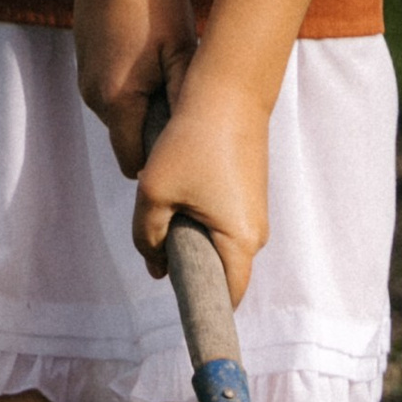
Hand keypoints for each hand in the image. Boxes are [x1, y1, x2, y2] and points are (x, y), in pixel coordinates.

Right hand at [68, 0, 196, 180]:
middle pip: (128, 142)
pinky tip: (151, 63)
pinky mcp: (86, 66)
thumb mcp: (182, 51)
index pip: (134, 166)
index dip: (160, 167)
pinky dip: (133, 91)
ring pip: (122, 117)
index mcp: (119, 103)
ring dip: (145, 109)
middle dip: (156, 136)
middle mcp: (95, 99)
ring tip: (169, 80)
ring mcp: (86, 82)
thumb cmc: (152, 1)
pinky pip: (113, 94)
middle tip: (188, 113)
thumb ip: (186, 101)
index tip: (186, 156)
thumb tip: (195, 144)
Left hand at [132, 55, 270, 303]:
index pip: (226, 297)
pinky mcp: (248, 193)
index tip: (181, 311)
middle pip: (219, 271)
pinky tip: (180, 191)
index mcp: (240, 242)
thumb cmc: (191, 141)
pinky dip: (199, 218)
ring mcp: (254, 213)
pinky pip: (222, 223)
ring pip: (218, 244)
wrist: (227, 89)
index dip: (203, 307)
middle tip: (157, 242)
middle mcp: (255, 233)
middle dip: (188, 266)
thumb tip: (153, 263)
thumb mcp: (154, 191)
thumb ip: (145, 234)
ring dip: (190, 237)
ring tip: (167, 205)